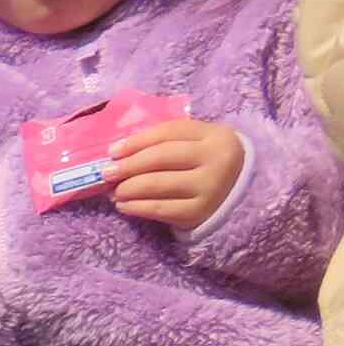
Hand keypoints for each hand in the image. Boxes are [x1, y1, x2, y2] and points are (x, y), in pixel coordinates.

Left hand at [107, 118, 246, 231]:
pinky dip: (135, 207)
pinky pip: (158, 209)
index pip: (168, 132)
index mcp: (215, 135)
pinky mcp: (198, 212)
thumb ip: (166, 141)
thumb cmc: (206, 163)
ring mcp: (209, 187)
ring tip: (114, 191)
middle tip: (106, 173)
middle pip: (160, 157)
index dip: (137, 141)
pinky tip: (123, 205)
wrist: (239, 193)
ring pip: (156, 184)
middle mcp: (216, 159)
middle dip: (128, 165)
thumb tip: (118, 153)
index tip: (113, 151)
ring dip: (127, 188)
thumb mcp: (197, 143)